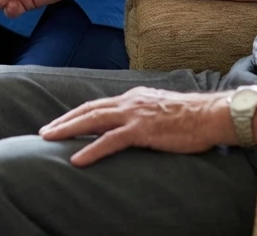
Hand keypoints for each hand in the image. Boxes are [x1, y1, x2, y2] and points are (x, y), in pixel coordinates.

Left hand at [39, 87, 232, 166]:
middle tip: (44, 131)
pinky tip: (76, 158)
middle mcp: (130, 102)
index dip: (78, 113)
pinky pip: (110, 141)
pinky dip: (90, 149)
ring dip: (68, 129)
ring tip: (49, 139)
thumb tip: (135, 126)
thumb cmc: (192, 117)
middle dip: (65, 120)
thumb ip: (145, 115)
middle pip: (89, 109)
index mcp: (134, 97)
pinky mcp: (142, 130)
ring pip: (93, 120)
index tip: (62, 122)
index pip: (99, 104)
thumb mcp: (162, 110)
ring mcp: (134, 115)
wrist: (211, 115)